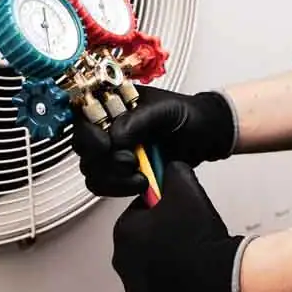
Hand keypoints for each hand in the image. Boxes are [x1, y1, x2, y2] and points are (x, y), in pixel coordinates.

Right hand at [71, 84, 235, 196]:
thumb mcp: (168, 110)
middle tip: (131, 161)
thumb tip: (115, 136)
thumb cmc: (190, 114)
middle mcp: (110, 125)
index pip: (83, 115)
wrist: (208, 136)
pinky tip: (142, 183)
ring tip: (140, 175)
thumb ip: (140, 119)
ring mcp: (115, 150)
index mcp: (115, 102)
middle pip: (83, 146)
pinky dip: (120, 188)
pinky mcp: (122, 171)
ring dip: (113, 178)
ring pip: (92, 170)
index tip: (106, 145)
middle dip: (104, 160)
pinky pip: (106, 185)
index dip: (88, 133)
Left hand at [112, 161, 247, 291]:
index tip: (177, 206)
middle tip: (188, 228)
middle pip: (145, 233)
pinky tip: (192, 268)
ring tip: (192, 249)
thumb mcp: (186, 189)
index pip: (141, 206)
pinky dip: (173, 274)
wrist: (216, 282)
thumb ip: (173, 171)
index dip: (164, 203)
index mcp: (124, 231)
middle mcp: (123, 260)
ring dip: (169, 251)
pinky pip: (160, 280)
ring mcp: (135, 284)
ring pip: (153, 257)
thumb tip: (171, 168)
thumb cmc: (198, 242)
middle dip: (165, 228)